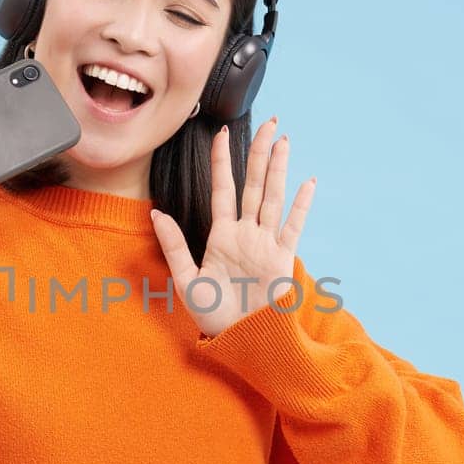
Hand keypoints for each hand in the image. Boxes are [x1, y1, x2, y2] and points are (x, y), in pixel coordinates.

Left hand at [149, 116, 316, 337]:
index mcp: (222, 236)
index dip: (223, 162)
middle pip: (253, 184)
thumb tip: (156, 212)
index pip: (223, 189)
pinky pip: (292, 226)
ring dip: (278, 169)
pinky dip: (301, 204)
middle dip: (259, 154)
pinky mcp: (283, 258)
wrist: (240, 340)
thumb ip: (174, 244)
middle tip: (268, 123)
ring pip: (273, 197)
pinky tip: (308, 181)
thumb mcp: (186, 279)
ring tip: (283, 141)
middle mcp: (246, 234)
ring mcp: (266, 243)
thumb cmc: (213, 316)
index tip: (222, 134)